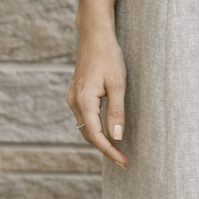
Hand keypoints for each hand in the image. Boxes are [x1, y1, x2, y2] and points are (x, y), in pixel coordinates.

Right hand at [67, 27, 129, 168]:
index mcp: (84, 101)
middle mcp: (74, 102)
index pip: (96, 136)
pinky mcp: (77, 94)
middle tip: (125, 162)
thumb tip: (116, 138)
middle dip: (106, 149)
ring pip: (86, 127)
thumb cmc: (108, 56)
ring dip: (101, 140)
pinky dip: (96, 128)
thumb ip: (116, 112)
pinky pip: (86, 117)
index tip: (124, 163)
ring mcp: (73, 98)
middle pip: (89, 135)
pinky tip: (108, 133)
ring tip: (119, 151)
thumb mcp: (118, 84)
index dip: (110, 152)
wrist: (94, 35)